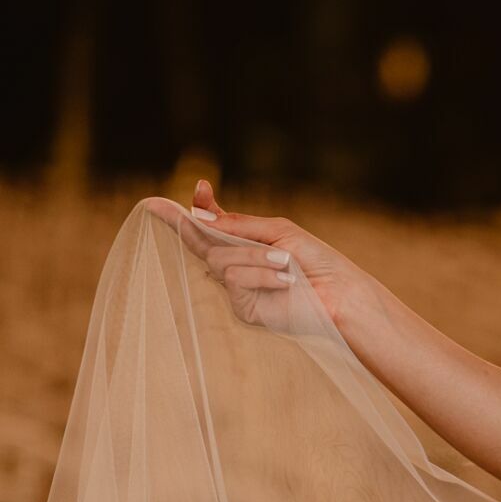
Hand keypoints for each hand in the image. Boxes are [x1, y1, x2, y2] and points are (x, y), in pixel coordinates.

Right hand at [141, 181, 370, 333]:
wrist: (340, 294)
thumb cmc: (319, 262)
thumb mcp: (279, 232)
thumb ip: (239, 225)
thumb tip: (200, 216)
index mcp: (249, 244)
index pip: (213, 226)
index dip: (195, 210)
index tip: (181, 193)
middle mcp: (239, 266)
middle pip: (201, 242)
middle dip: (185, 224)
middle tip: (160, 207)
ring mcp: (238, 288)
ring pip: (219, 260)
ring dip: (253, 257)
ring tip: (285, 264)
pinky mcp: (243, 308)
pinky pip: (235, 280)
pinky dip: (260, 275)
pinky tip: (285, 282)